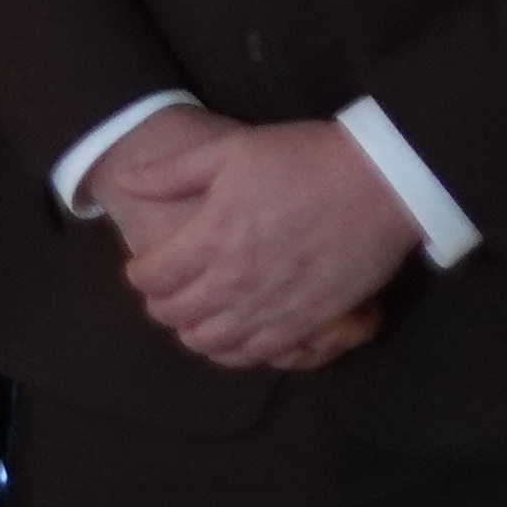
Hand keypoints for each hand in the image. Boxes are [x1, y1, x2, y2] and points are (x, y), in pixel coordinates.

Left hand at [113, 118, 420, 371]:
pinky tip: (232, 337)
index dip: (139, 274)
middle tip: (163, 292)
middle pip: (177, 315)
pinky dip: (234, 352)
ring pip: (212, 343)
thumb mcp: (231, 150)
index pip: (153, 276)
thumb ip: (172, 173)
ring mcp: (273, 308)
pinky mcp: (308, 323)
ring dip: (193, 332)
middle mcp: (237, 281)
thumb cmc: (303, 158)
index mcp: (213, 236)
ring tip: (193, 315)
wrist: (380, 182)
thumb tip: (125, 182)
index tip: (142, 266)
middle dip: (160, 305)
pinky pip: (258, 356)